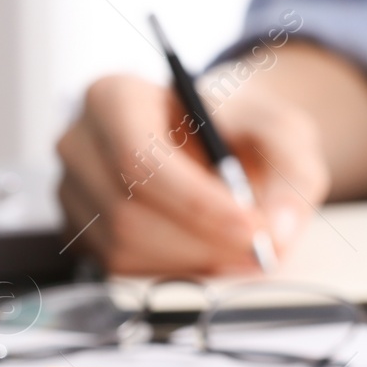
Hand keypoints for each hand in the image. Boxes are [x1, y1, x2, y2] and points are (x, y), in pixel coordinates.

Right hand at [56, 73, 327, 275]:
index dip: (196, 202)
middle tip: (262, 247)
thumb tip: (279, 230)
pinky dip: (178, 270)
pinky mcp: (83, 234)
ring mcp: (74, 191)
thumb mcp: (283, 131)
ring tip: (244, 246)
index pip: (138, 157)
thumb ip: (293, 171)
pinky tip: (213, 251)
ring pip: (125, 246)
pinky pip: (123, 269)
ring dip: (195, 258)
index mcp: (113, 96)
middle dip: (203, 238)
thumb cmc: (243, 128)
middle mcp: (80, 142)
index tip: (252, 225)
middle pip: (128, 209)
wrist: (223, 141)